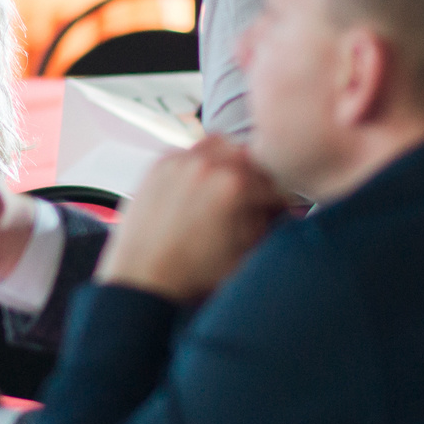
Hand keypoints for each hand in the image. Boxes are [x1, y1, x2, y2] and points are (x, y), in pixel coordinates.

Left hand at [97, 136, 281, 301]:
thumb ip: (267, 223)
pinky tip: (200, 187)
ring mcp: (180, 160)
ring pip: (220, 145)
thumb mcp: (244, 253)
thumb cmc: (191, 274)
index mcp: (234, 185)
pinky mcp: (159, 164)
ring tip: (226, 188)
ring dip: (229, 162)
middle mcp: (207, 165)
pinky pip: (189, 151)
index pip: (274, 182)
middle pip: (250, 156)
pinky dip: (200, 163)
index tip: (278, 208)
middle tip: (254, 198)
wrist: (142, 278)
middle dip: (256, 177)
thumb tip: (278, 207)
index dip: (281, 199)